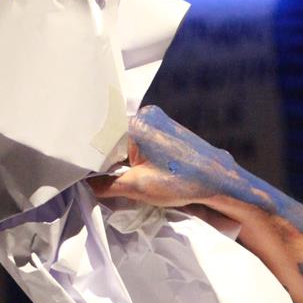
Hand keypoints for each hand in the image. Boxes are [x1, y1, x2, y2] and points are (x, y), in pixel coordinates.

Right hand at [88, 105, 241, 209]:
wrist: (218, 180)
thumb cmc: (181, 182)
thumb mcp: (137, 187)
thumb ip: (105, 185)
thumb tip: (86, 184)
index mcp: (135, 124)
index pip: (100, 139)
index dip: (90, 159)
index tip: (84, 176)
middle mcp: (144, 115)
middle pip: (111, 138)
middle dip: (105, 160)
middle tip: (99, 180)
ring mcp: (156, 120)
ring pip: (124, 140)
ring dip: (119, 160)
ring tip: (122, 177)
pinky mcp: (164, 128)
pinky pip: (138, 141)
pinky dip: (132, 156)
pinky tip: (135, 171)